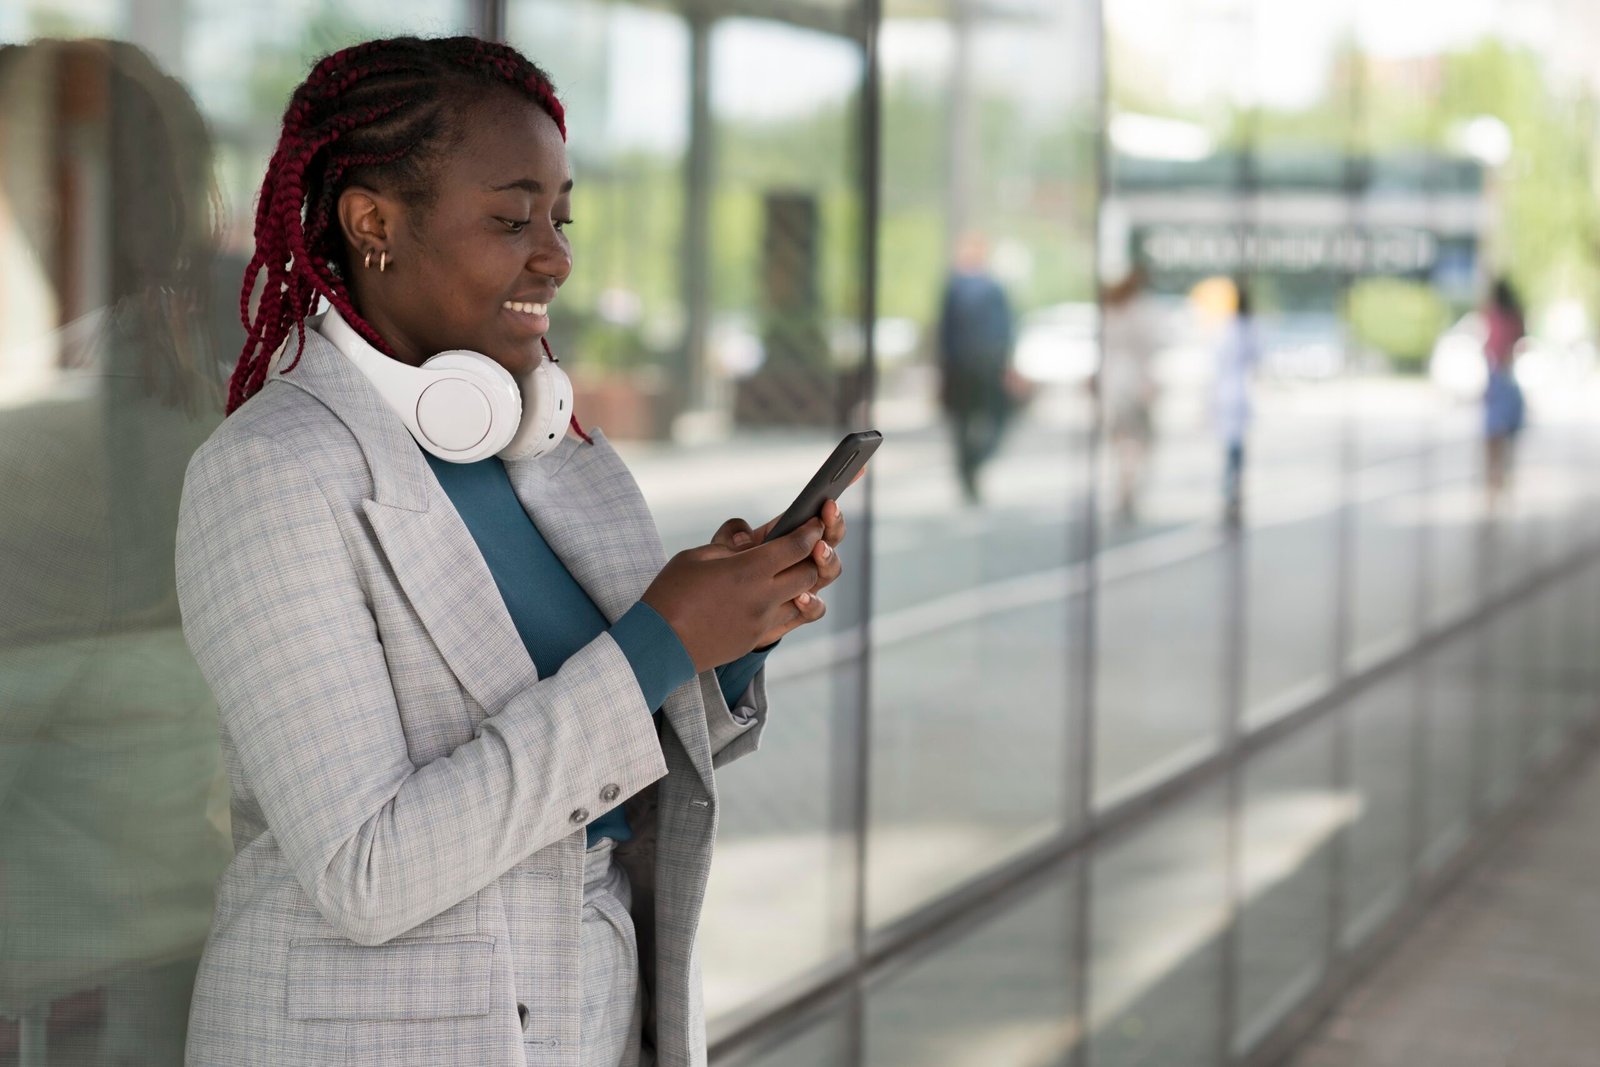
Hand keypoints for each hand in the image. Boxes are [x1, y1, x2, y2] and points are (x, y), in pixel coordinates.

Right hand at [643, 519, 824, 671]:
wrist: (659, 645)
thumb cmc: (671, 594)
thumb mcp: (695, 556)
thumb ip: (729, 542)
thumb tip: (750, 535)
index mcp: (749, 570)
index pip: (796, 546)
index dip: (811, 531)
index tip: (815, 523)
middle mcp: (764, 597)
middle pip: (810, 573)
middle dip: (813, 556)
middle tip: (808, 544)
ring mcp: (763, 622)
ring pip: (806, 599)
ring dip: (804, 583)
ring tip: (793, 570)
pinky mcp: (757, 639)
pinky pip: (788, 620)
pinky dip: (791, 604)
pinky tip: (779, 595)